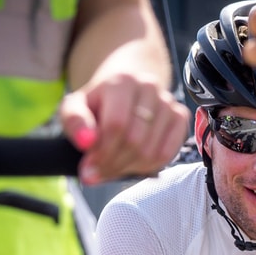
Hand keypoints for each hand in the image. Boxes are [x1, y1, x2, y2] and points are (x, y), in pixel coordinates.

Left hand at [59, 72, 189, 185]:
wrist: (126, 88)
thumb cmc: (99, 103)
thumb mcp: (75, 107)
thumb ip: (74, 121)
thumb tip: (87, 141)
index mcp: (122, 81)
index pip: (117, 125)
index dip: (102, 152)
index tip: (88, 168)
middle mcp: (149, 87)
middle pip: (135, 141)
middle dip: (113, 164)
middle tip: (98, 173)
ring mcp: (168, 102)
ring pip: (151, 151)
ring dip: (129, 169)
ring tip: (113, 169)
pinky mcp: (180, 116)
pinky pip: (168, 153)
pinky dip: (149, 167)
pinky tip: (133, 166)